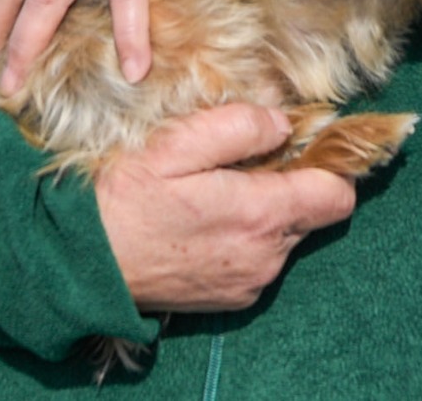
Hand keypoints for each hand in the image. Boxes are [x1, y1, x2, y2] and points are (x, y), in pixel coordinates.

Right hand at [95, 104, 355, 312]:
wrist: (84, 265)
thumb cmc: (126, 198)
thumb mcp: (176, 144)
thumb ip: (239, 127)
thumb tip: (283, 124)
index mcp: (260, 215)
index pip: (337, 196)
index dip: (328, 164)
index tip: (303, 145)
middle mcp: (266, 257)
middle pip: (311, 214)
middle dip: (290, 183)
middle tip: (242, 163)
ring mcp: (250, 282)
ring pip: (285, 236)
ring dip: (265, 211)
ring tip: (215, 192)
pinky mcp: (232, 298)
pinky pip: (260, 259)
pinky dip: (245, 238)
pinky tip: (205, 222)